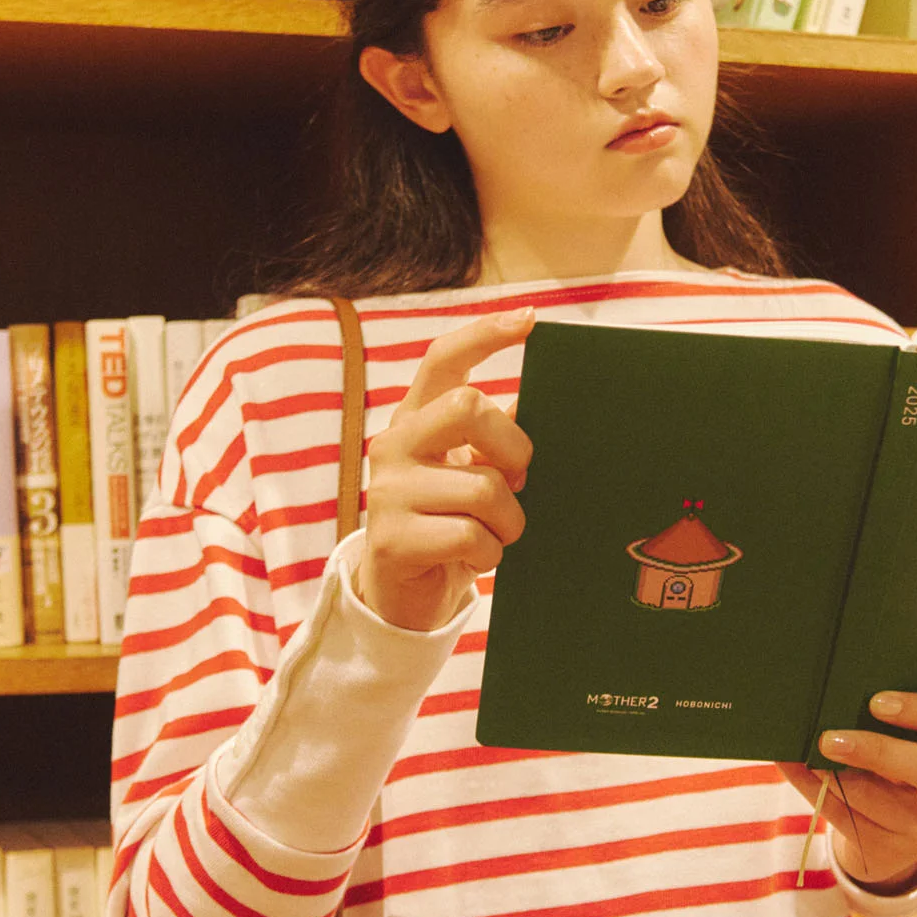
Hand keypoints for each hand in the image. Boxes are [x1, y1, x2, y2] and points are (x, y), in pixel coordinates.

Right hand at [357, 308, 534, 631]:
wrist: (403, 597)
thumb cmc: (449, 524)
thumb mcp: (469, 473)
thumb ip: (491, 437)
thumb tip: (528, 404)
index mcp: (416, 420)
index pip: (443, 359)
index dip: (485, 335)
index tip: (528, 319)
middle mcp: (394, 445)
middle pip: (468, 406)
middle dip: (513, 446)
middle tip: (518, 479)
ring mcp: (388, 491)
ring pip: (484, 487)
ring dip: (509, 520)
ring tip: (496, 534)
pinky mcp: (392, 538)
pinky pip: (470, 536)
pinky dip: (490, 554)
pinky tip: (475, 559)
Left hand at [777, 691, 916, 891]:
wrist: (899, 832)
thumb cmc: (905, 765)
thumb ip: (895, 721)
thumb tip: (837, 689)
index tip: (877, 701)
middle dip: (877, 750)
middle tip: (830, 737)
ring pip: (876, 800)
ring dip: (834, 773)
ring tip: (806, 749)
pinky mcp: (889, 852)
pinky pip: (843, 817)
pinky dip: (813, 788)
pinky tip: (794, 765)